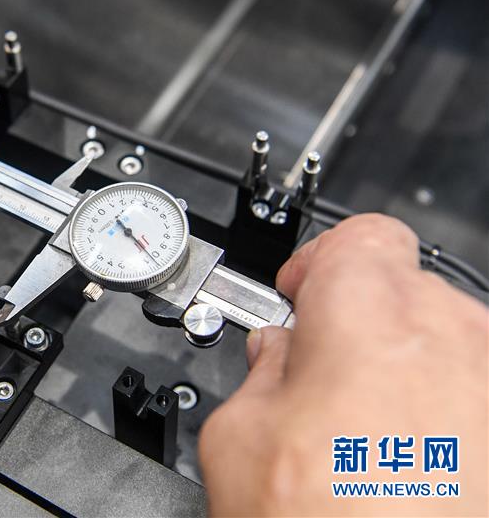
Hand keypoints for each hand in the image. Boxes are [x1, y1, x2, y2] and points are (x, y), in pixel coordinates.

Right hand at [199, 214, 486, 515]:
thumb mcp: (238, 444)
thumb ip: (256, 375)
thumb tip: (274, 356)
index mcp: (372, 324)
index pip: (360, 237)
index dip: (319, 262)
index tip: (300, 296)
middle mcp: (455, 344)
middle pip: (401, 290)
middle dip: (355, 324)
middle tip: (316, 379)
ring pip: (443, 345)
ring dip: (400, 370)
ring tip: (360, 439)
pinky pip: (472, 396)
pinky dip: (440, 414)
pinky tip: (403, 467)